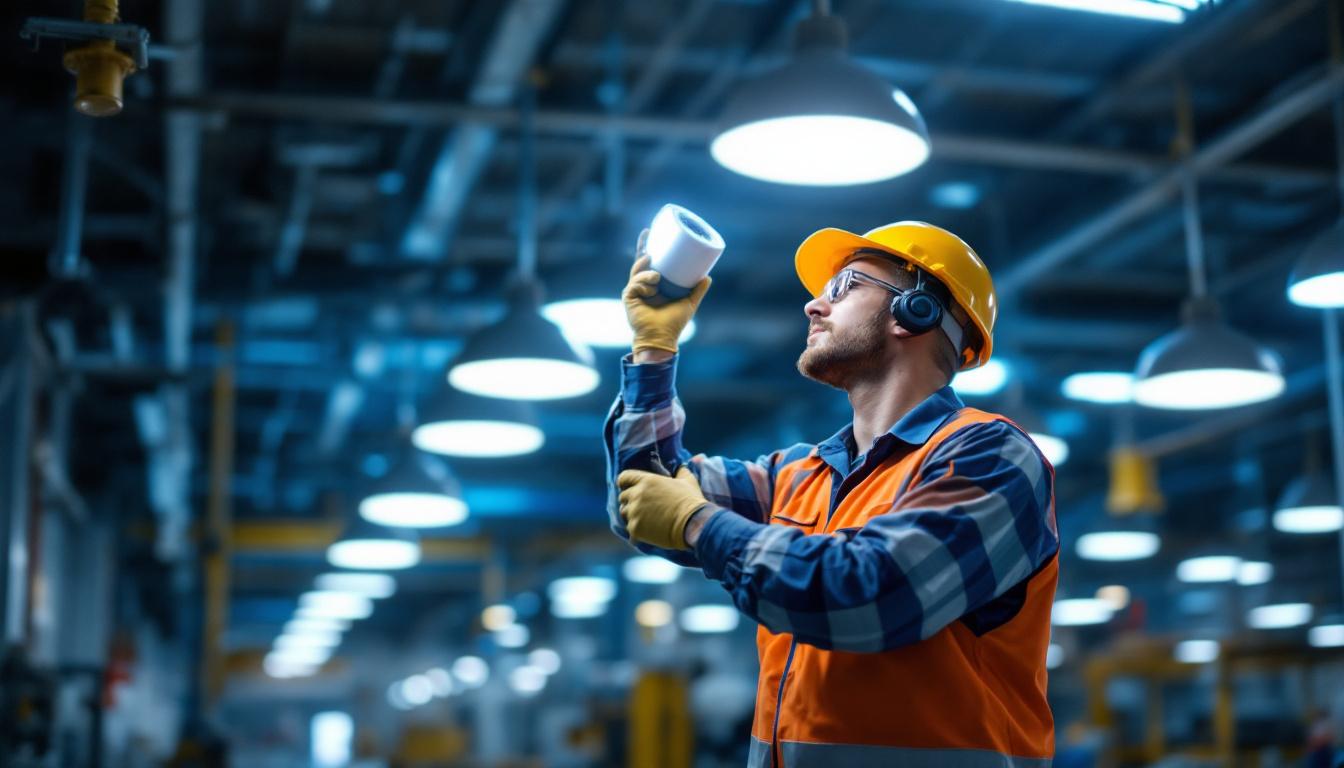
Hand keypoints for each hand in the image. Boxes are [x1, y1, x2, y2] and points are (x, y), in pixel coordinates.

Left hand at [616, 466, 707, 549]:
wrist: (692, 524)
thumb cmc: (691, 501)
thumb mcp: (688, 481)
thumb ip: (681, 471)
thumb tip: (681, 467)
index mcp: (646, 480)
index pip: (623, 478)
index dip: (624, 483)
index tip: (628, 487)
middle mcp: (637, 495)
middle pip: (622, 497)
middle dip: (629, 501)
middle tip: (641, 507)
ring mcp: (634, 512)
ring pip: (624, 513)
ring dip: (631, 515)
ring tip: (644, 519)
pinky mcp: (635, 528)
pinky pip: (630, 528)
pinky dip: (637, 530)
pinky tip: (647, 531)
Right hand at [623, 229, 710, 354]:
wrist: (662, 338)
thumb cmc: (673, 323)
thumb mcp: (689, 302)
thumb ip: (697, 290)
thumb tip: (708, 276)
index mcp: (654, 285)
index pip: (650, 262)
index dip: (650, 247)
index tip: (652, 233)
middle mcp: (642, 286)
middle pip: (640, 262)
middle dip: (642, 247)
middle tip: (648, 234)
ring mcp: (635, 292)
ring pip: (637, 272)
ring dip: (646, 271)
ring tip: (657, 275)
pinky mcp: (629, 298)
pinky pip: (634, 285)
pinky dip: (644, 284)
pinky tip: (652, 290)